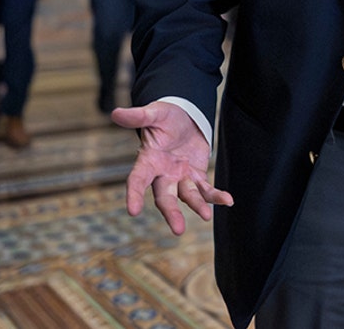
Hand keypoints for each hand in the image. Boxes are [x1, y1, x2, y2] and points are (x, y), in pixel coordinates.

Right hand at [113, 101, 232, 235]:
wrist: (184, 117)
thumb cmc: (165, 116)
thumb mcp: (154, 113)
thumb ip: (138, 116)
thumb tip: (116, 113)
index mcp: (148, 161)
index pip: (137, 180)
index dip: (134, 195)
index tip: (133, 211)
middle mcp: (162, 174)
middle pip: (164, 197)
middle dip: (171, 213)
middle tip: (178, 230)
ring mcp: (180, 177)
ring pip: (187, 196)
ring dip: (197, 205)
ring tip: (206, 216)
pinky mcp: (196, 176)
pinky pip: (206, 189)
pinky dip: (216, 196)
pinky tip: (228, 200)